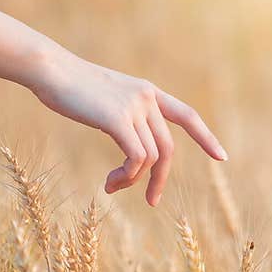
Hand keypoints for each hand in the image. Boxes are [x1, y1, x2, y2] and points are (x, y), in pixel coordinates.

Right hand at [29, 49, 227, 205]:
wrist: (50, 69)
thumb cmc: (69, 86)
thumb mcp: (104, 98)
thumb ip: (122, 115)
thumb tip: (128, 144)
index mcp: (146, 91)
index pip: (186, 115)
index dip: (205, 137)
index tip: (221, 157)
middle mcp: (146, 97)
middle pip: (167, 148)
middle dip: (160, 179)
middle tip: (151, 201)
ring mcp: (134, 107)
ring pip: (150, 158)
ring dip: (132, 180)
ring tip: (111, 186)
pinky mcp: (118, 119)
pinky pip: (136, 159)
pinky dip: (127, 177)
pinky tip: (110, 183)